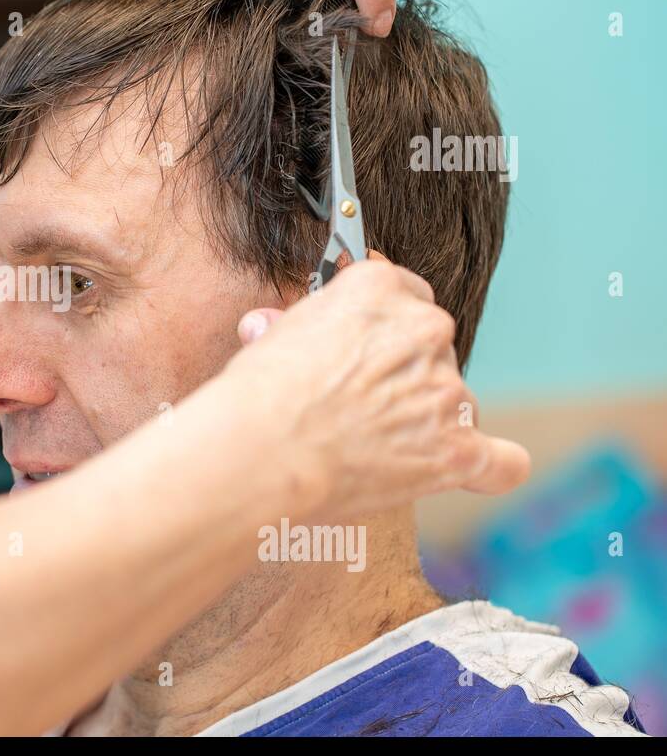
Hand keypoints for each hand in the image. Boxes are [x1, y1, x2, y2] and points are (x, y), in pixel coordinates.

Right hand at [231, 255, 528, 519]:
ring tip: (369, 450)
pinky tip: (471, 467)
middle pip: (432, 349)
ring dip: (424, 421)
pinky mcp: (458, 450)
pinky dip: (489, 467)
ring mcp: (448, 391)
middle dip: (400, 375)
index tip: (359, 352)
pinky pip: (500, 461)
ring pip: (453, 403)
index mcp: (379, 288)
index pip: (403, 296)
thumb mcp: (274, 336)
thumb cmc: (255, 395)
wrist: (259, 451)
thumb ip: (304, 329)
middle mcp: (425, 329)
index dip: (379, 331)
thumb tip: (276, 328)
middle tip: (352, 407)